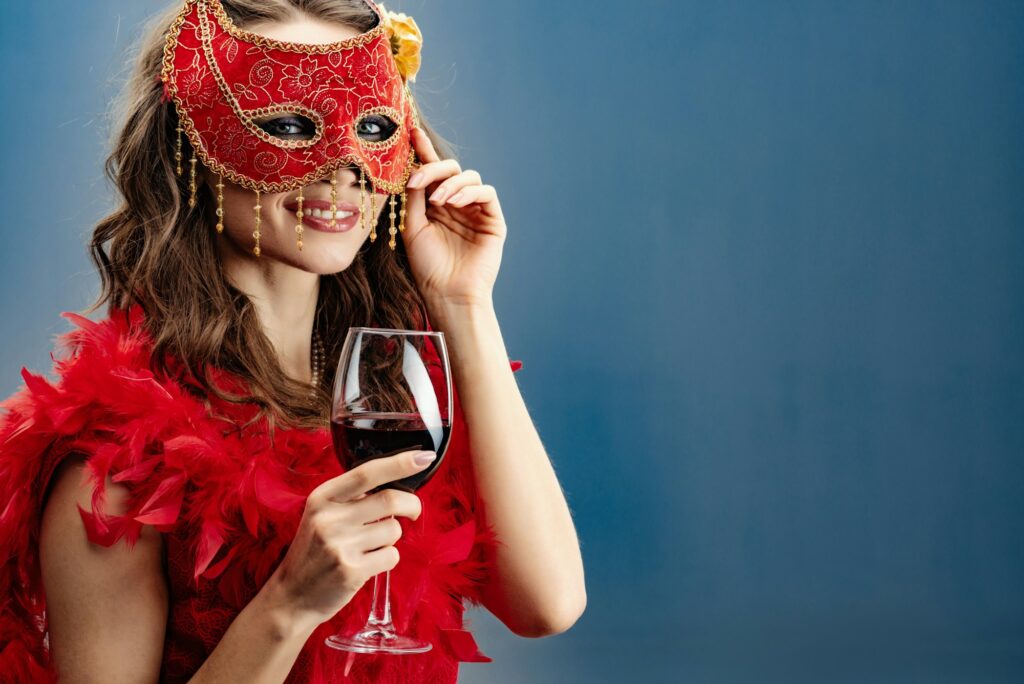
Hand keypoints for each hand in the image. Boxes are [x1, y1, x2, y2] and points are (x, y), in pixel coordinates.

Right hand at [265, 449, 434, 624]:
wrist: (291, 596)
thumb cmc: (314, 551)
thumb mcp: (321, 514)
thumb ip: (351, 498)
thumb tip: (396, 482)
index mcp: (323, 497)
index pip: (368, 472)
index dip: (400, 463)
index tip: (423, 457)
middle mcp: (329, 518)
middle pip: (391, 500)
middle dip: (412, 505)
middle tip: (413, 512)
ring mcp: (340, 545)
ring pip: (394, 530)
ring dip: (392, 537)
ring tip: (372, 546)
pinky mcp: (351, 571)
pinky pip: (392, 556)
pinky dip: (389, 558)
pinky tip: (371, 564)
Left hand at [402, 127, 506, 307]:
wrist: (447, 294)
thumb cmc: (428, 267)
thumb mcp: (413, 228)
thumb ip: (414, 198)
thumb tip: (413, 169)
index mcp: (435, 205)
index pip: (431, 172)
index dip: (423, 151)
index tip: (412, 132)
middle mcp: (456, 204)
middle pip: (451, 169)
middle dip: (434, 166)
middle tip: (418, 178)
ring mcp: (475, 211)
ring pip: (469, 177)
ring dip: (451, 183)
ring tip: (438, 201)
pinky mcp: (493, 220)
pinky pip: (486, 193)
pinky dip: (469, 192)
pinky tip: (455, 203)